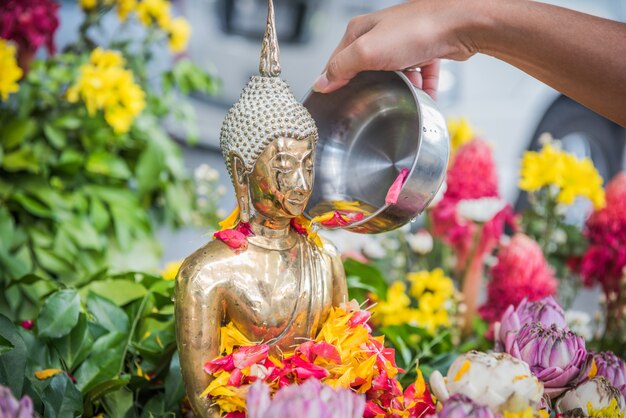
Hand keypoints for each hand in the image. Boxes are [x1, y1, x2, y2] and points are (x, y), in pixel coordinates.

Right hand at [313, 0, 479, 98]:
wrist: (460, 25)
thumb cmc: (417, 30)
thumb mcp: (367, 51)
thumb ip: (341, 67)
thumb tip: (321, 82)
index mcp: (360, 31)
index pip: (337, 61)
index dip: (336, 82)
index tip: (337, 99)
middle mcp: (380, 34)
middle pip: (366, 70)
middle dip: (373, 88)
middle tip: (375, 101)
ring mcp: (403, 42)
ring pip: (393, 75)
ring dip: (400, 89)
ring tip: (406, 94)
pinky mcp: (424, 51)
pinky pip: (418, 76)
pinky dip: (421, 87)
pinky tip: (424, 94)